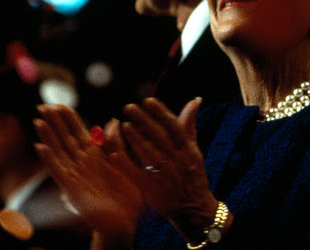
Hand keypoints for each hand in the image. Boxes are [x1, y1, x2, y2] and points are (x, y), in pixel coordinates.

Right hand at [33, 104, 142, 245]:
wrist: (126, 219)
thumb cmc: (125, 192)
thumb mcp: (122, 162)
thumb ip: (115, 142)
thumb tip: (112, 120)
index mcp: (94, 156)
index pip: (78, 132)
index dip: (69, 119)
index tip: (59, 104)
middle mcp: (82, 163)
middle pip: (65, 139)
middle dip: (54, 122)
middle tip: (42, 105)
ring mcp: (75, 175)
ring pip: (59, 152)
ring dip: (48, 137)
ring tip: (38, 121)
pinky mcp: (72, 189)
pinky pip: (58, 171)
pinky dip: (49, 159)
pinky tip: (40, 147)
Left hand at [114, 97, 219, 243]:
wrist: (193, 208)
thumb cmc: (192, 176)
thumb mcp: (194, 150)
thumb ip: (189, 126)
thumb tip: (194, 100)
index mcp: (187, 149)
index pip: (173, 126)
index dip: (160, 113)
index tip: (147, 101)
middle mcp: (177, 160)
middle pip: (159, 136)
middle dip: (144, 120)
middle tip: (129, 107)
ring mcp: (165, 175)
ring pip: (148, 153)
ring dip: (135, 139)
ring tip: (123, 125)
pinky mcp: (153, 188)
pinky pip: (137, 174)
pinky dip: (127, 163)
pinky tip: (115, 153)